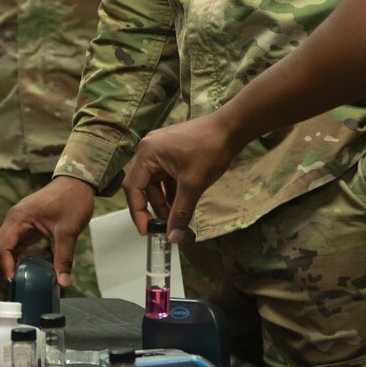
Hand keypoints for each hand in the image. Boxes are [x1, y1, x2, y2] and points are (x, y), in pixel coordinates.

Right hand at [0, 175, 95, 289]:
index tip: (12, 283)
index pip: (2, 247)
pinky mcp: (26, 227)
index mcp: (18, 218)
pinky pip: (14, 246)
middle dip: (0, 270)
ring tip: (12, 286)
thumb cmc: (72, 200)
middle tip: (9, 290)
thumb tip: (63, 282)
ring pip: (3, 249)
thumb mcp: (69, 230)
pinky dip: (13, 260)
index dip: (4, 267)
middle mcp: (13, 220)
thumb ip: (64, 257)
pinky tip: (19, 273)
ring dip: (5, 267)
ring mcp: (18, 223)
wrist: (78, 182)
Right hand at [123, 112, 242, 240]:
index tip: (146, 231)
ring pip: (157, 183)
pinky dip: (173, 191)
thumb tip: (173, 238)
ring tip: (177, 217)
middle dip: (155, 207)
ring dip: (165, 201)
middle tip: (167, 227)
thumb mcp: (193, 184)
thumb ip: (180, 212)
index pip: (133, 188)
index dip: (138, 212)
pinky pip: (166, 176)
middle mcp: (149, 150)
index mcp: (147, 153)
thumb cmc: (210, 151)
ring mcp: (161, 150)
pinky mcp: (173, 152)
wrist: (232, 128)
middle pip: (144, 186)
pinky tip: (183, 203)